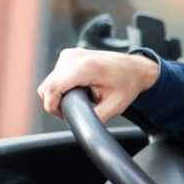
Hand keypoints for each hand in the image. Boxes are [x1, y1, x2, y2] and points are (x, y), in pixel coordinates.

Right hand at [36, 48, 158, 122]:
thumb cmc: (128, 83)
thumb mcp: (115, 105)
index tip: (64, 115)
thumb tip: (84, 129)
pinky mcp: (69, 55)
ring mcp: (71, 54)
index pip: (53, 87)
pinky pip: (54, 76)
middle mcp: (75, 57)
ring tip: (77, 100)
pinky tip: (76, 90)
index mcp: (86, 67)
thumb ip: (97, 118)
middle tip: (74, 111)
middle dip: (55, 103)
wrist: (135, 68)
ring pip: (49, 81)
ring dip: (57, 95)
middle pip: (48, 86)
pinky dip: (60, 86)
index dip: (53, 106)